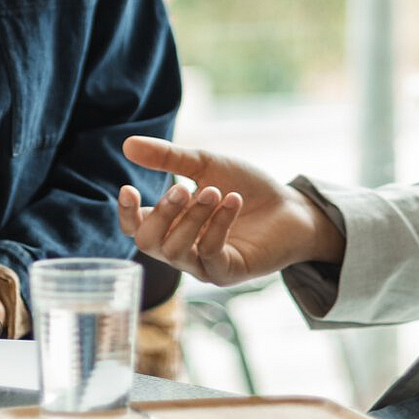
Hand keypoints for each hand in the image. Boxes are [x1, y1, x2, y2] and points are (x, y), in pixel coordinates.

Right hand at [116, 135, 343, 285]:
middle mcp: (181, 250)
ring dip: (193, 218)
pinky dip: (219, 225)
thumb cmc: (246, 187)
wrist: (291, 207)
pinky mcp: (227, 273)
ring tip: (215, 191)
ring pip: (176, 250)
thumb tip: (128, 144)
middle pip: (149, 243)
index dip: (127, 213)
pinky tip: (233, 201)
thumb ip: (168, 158)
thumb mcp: (205, 165)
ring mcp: (203, 265)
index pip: (135, 228)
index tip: (128, 188)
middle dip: (162, 214)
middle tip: (181, 190)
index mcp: (171, 225)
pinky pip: (210, 253)